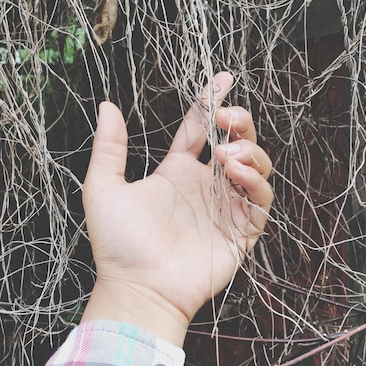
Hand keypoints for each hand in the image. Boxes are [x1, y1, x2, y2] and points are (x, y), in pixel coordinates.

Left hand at [80, 72, 272, 345]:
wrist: (138, 287)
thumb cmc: (119, 243)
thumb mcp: (104, 187)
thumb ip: (109, 147)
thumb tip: (107, 105)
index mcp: (177, 172)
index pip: (200, 129)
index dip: (213, 102)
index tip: (224, 78)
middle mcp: (204, 186)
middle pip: (236, 142)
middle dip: (240, 123)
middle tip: (228, 120)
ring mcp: (224, 208)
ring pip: (256, 166)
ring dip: (248, 152)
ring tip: (225, 155)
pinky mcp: (241, 231)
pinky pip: (261, 199)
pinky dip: (255, 181)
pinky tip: (234, 174)